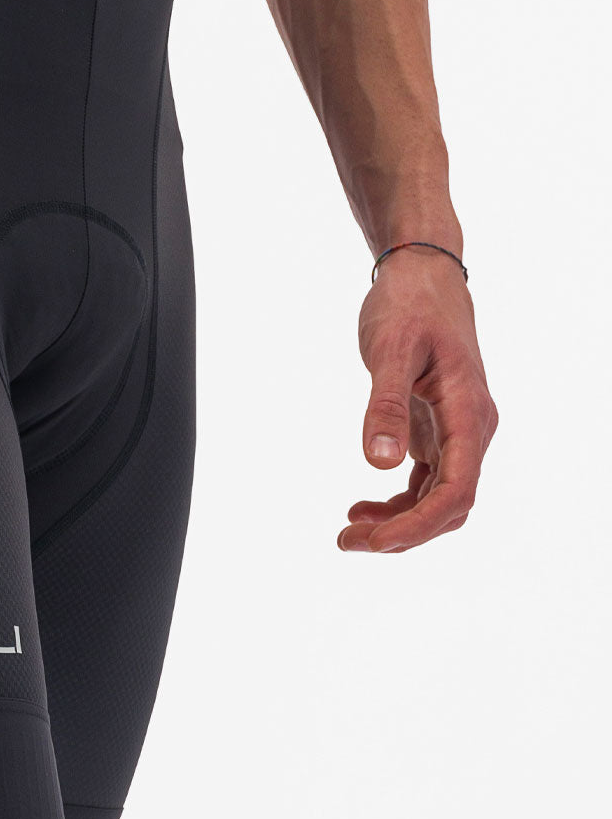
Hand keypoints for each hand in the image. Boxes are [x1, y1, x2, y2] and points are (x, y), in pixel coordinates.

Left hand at [339, 249, 496, 552]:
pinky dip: (399, 500)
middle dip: (404, 533)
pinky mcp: (437, 427)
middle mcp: (471, 429)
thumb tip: (378, 463)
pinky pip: (427, 480)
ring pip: (439, 498)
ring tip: (350, 532)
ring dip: (400, 522)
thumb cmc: (408, 306)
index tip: (370, 541)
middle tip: (347, 543)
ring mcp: (456, 430)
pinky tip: (362, 505)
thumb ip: (385, 405)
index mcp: (469, 414)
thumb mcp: (390, 350)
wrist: (422, 275)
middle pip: (450, 506)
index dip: (416, 527)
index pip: (455, 492)